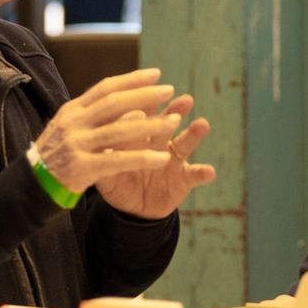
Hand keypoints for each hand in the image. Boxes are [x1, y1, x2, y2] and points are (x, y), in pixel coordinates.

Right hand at [33, 68, 189, 195]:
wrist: (30, 186)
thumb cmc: (55, 155)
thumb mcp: (67, 127)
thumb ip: (90, 113)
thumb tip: (122, 96)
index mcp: (72, 110)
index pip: (105, 88)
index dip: (132, 80)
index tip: (156, 74)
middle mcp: (74, 123)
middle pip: (114, 103)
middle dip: (144, 95)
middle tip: (169, 90)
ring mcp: (77, 145)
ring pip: (120, 130)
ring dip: (150, 125)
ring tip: (174, 121)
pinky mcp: (82, 168)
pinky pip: (119, 161)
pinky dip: (142, 158)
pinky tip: (162, 158)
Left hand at [93, 91, 215, 217]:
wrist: (131, 207)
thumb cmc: (116, 180)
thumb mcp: (104, 168)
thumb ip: (103, 155)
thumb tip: (97, 142)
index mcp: (136, 135)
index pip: (139, 118)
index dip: (141, 111)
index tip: (143, 104)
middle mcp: (157, 141)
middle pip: (166, 123)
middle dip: (175, 111)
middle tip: (184, 100)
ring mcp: (172, 159)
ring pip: (184, 143)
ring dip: (194, 134)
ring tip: (202, 124)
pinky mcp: (183, 179)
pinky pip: (194, 175)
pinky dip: (202, 173)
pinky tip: (210, 171)